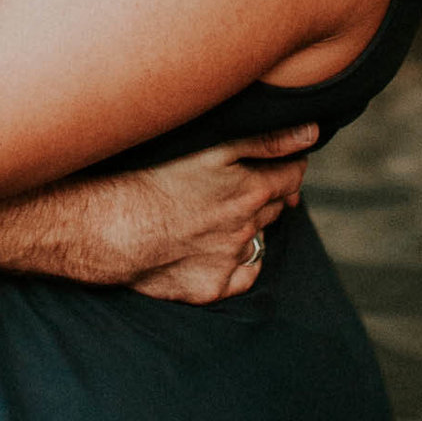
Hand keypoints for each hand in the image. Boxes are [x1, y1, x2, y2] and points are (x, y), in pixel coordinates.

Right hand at [122, 135, 314, 300]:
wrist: (109, 227)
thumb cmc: (151, 177)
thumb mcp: (209, 145)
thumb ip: (265, 139)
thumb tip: (313, 133)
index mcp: (252, 191)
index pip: (292, 176)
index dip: (287, 165)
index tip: (276, 161)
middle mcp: (247, 229)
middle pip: (275, 207)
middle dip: (268, 194)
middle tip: (242, 183)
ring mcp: (229, 261)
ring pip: (258, 239)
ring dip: (250, 226)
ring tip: (220, 214)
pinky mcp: (210, 287)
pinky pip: (241, 276)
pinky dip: (237, 263)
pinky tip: (216, 250)